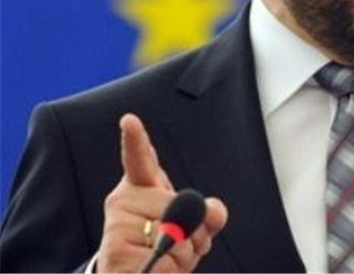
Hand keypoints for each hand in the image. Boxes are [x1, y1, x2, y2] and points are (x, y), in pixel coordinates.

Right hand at [97, 114, 228, 272]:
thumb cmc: (166, 249)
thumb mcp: (194, 228)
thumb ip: (208, 214)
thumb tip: (212, 210)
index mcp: (143, 186)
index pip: (141, 158)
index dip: (135, 139)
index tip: (129, 121)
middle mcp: (124, 200)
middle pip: (178, 205)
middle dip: (193, 231)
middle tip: (177, 244)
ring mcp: (117, 223)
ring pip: (175, 234)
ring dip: (183, 254)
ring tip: (164, 259)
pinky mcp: (115, 248)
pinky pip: (163, 257)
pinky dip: (170, 269)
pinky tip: (156, 270)